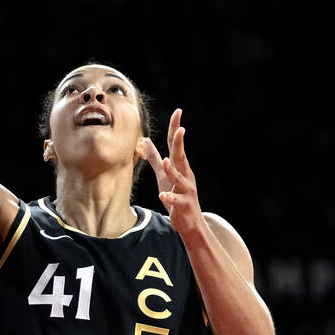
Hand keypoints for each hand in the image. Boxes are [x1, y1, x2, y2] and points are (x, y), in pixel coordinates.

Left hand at [140, 108, 203, 237]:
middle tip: (180, 128)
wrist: (190, 223)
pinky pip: (175, 201)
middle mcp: (185, 175)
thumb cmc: (176, 197)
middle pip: (181, 156)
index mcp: (180, 167)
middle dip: (179, 142)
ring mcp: (186, 190)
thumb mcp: (163, 176)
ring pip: (179, 178)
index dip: (176, 128)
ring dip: (173, 170)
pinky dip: (169, 198)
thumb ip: (154, 159)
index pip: (176, 145)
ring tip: (166, 161)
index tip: (178, 112)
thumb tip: (144, 141)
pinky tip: (162, 196)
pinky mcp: (183, 205)